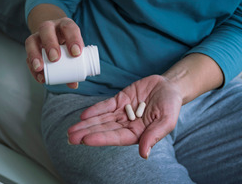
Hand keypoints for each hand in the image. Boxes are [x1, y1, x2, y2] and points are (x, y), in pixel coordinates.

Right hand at [25, 17, 84, 88]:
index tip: (76, 53)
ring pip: (31, 40)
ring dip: (35, 54)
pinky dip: (32, 66)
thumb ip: (76, 65)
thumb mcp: (74, 49)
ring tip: (40, 68)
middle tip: (55, 58)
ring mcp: (38, 36)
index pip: (68, 27)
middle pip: (46, 29)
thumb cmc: (67, 43)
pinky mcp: (31, 47)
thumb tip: (74, 83)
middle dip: (50, 44)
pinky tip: (39, 75)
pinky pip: (27, 55)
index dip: (73, 38)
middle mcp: (50, 27)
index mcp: (64, 25)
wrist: (55, 35)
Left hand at [66, 75, 182, 158]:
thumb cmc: (171, 106)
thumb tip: (143, 154)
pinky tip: (83, 115)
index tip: (86, 140)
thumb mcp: (167, 121)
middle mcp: (127, 125)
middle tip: (70, 138)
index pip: (116, 138)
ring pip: (101, 119)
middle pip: (104, 130)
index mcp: (138, 133)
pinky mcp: (120, 100)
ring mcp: (122, 112)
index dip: (101, 138)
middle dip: (87, 133)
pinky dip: (94, 110)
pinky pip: (105, 106)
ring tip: (71, 130)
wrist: (170, 87)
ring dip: (86, 124)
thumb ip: (154, 136)